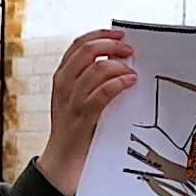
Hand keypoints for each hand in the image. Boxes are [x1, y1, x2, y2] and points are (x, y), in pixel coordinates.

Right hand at [34, 29, 136, 195]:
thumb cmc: (77, 129)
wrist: (63, 161)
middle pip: (87, 50)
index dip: (100, 34)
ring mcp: (71, 100)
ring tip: (133, 70)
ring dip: (119, 65)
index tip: (120, 34)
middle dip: (111, 45)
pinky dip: (119, 83)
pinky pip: (102, 93)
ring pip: (96, 69)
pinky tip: (130, 82)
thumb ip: (92, 81)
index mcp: (62, 76)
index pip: (79, 44)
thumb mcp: (79, 99)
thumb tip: (119, 63)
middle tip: (130, 50)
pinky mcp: (82, 117)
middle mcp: (63, 84)